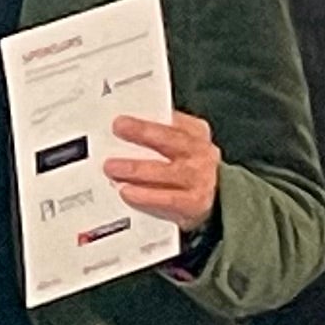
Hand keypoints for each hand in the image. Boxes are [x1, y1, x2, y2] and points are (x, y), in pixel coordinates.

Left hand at [102, 110, 218, 228]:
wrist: (212, 196)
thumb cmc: (186, 165)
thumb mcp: (179, 141)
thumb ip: (157, 132)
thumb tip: (122, 126)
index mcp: (196, 132)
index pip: (170, 121)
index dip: (145, 121)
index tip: (120, 121)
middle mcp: (200, 153)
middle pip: (169, 140)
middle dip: (142, 134)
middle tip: (117, 133)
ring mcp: (199, 178)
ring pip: (165, 172)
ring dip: (136, 169)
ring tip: (112, 168)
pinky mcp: (194, 203)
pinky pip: (167, 199)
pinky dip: (145, 196)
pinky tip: (126, 191)